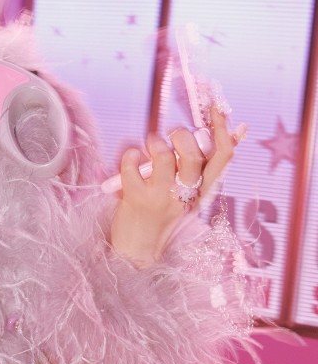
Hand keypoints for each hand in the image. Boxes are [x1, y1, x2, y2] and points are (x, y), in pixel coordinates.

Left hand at [109, 107, 243, 265]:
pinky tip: (132, 160)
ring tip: (150, 146)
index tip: (215, 109)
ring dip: (155, 142)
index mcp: (203, 192)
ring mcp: (161, 197)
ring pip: (164, 156)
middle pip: (195, 154)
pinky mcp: (136, 199)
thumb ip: (204, 168)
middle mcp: (185, 195)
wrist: (138, 253)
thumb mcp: (191, 196)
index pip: (223, 157)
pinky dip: (130, 156)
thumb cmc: (163, 219)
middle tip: (172, 135)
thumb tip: (233, 132)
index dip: (222, 129)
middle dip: (182, 135)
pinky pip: (133, 165)